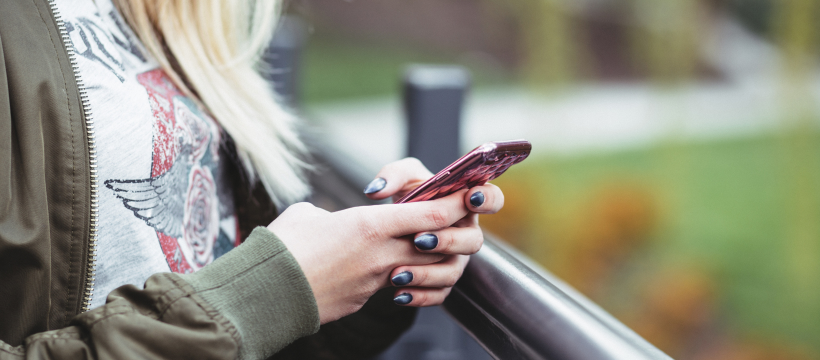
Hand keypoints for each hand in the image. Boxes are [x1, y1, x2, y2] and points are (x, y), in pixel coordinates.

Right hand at [268, 190, 468, 323]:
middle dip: (449, 233)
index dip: (455, 204)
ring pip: (419, 268)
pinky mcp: (363, 300)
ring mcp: (375, 281)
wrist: (265, 294)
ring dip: (426, 258)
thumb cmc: (282, 246)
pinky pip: (392, 286)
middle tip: (450, 221)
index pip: (431, 214)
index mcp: (370, 225)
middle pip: (435, 244)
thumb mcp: (308, 215)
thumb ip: (333, 214)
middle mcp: (381, 255)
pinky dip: (397, 278)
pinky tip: (386, 271)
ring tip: (416, 248)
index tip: (467, 195)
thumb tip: (333, 221)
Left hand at [363, 158, 503, 306]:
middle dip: (448, 241)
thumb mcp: (401, 178)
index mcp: (465, 204)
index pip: (492, 199)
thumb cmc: (407, 196)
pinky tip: (398, 294)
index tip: (470, 198)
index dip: (487, 199)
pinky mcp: (442, 282)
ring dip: (427, 273)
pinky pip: (438, 294)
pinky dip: (419, 296)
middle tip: (419, 239)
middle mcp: (465, 233)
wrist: (391, 228)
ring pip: (453, 272)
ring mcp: (456, 260)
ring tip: (398, 273)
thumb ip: (392, 175)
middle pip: (473, 241)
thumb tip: (376, 191)